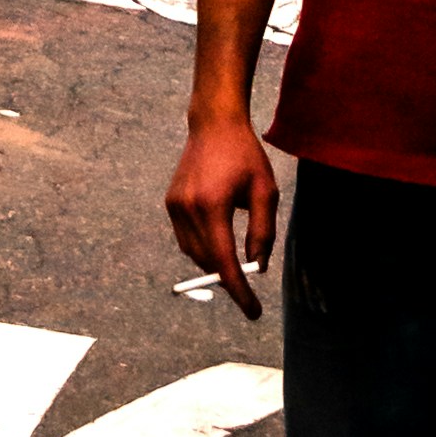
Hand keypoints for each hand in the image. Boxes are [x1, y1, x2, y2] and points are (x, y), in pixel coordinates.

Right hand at [167, 103, 279, 319]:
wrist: (214, 124)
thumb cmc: (245, 156)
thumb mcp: (265, 192)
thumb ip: (263, 232)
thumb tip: (256, 268)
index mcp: (213, 206)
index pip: (224, 262)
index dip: (239, 292)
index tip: (253, 312)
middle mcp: (188, 208)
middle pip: (208, 262)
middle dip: (228, 278)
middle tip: (249, 288)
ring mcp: (174, 206)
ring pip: (193, 254)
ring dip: (214, 264)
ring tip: (234, 260)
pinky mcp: (170, 203)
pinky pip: (185, 239)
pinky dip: (201, 248)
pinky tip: (217, 239)